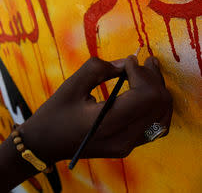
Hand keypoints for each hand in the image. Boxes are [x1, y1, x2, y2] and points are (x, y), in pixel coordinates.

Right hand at [19, 56, 171, 164]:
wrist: (44, 144)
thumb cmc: (54, 114)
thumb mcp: (71, 85)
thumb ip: (98, 68)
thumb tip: (125, 64)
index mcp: (108, 123)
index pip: (146, 96)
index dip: (141, 73)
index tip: (126, 62)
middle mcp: (123, 138)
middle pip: (158, 104)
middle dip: (153, 78)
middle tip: (143, 61)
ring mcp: (127, 145)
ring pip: (162, 115)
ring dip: (157, 91)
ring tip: (147, 73)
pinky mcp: (127, 146)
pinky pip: (154, 125)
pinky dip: (154, 106)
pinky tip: (144, 92)